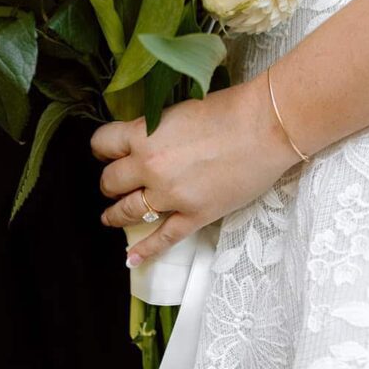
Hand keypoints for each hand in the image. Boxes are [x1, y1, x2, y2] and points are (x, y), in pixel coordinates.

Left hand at [90, 70, 300, 265]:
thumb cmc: (228, 110)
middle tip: (113, 186)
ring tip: (111, 217)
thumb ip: (156, 128)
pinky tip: (132, 258)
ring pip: (128, 212)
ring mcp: (170, 195)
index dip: (102, 150)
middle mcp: (150, 167)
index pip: (102, 144)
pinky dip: (146, 250)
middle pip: (110, 182)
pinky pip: (163, 238)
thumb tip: (145, 139)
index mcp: (144, 135)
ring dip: (116, 215)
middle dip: (109, 184)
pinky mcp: (194, 215)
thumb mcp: (178, 110)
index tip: (105, 154)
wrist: (265, 127)